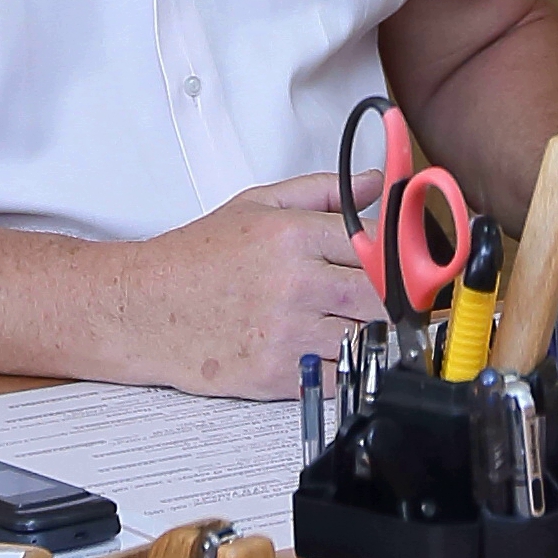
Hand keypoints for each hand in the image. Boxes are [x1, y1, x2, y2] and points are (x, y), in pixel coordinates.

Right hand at [127, 169, 383, 397]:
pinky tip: (339, 351)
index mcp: (292, 235)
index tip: (414, 261)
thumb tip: (375, 182)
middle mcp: (294, 283)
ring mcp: (287, 332)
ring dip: (376, 333)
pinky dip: (349, 366)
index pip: (378, 243)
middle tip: (405, 298)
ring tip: (369, 324)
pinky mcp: (277, 374)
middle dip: (401, 297)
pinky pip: (340, 374)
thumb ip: (323, 192)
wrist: (142, 309)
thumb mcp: (257, 205)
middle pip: (383, 294)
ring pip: (367, 336)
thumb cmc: (195, 260)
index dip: (402, 253)